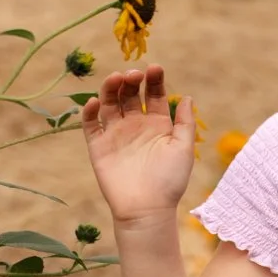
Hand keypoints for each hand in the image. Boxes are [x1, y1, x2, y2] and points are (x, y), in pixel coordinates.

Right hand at [81, 67, 195, 226]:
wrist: (146, 208)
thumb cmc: (170, 180)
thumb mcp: (183, 148)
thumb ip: (185, 122)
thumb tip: (187, 96)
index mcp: (158, 124)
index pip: (154, 94)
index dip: (154, 80)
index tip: (155, 68)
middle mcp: (136, 125)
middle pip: (130, 94)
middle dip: (131, 80)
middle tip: (134, 74)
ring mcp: (116, 134)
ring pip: (109, 103)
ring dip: (110, 88)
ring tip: (116, 78)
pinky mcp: (98, 146)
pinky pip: (90, 124)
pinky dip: (90, 111)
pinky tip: (96, 101)